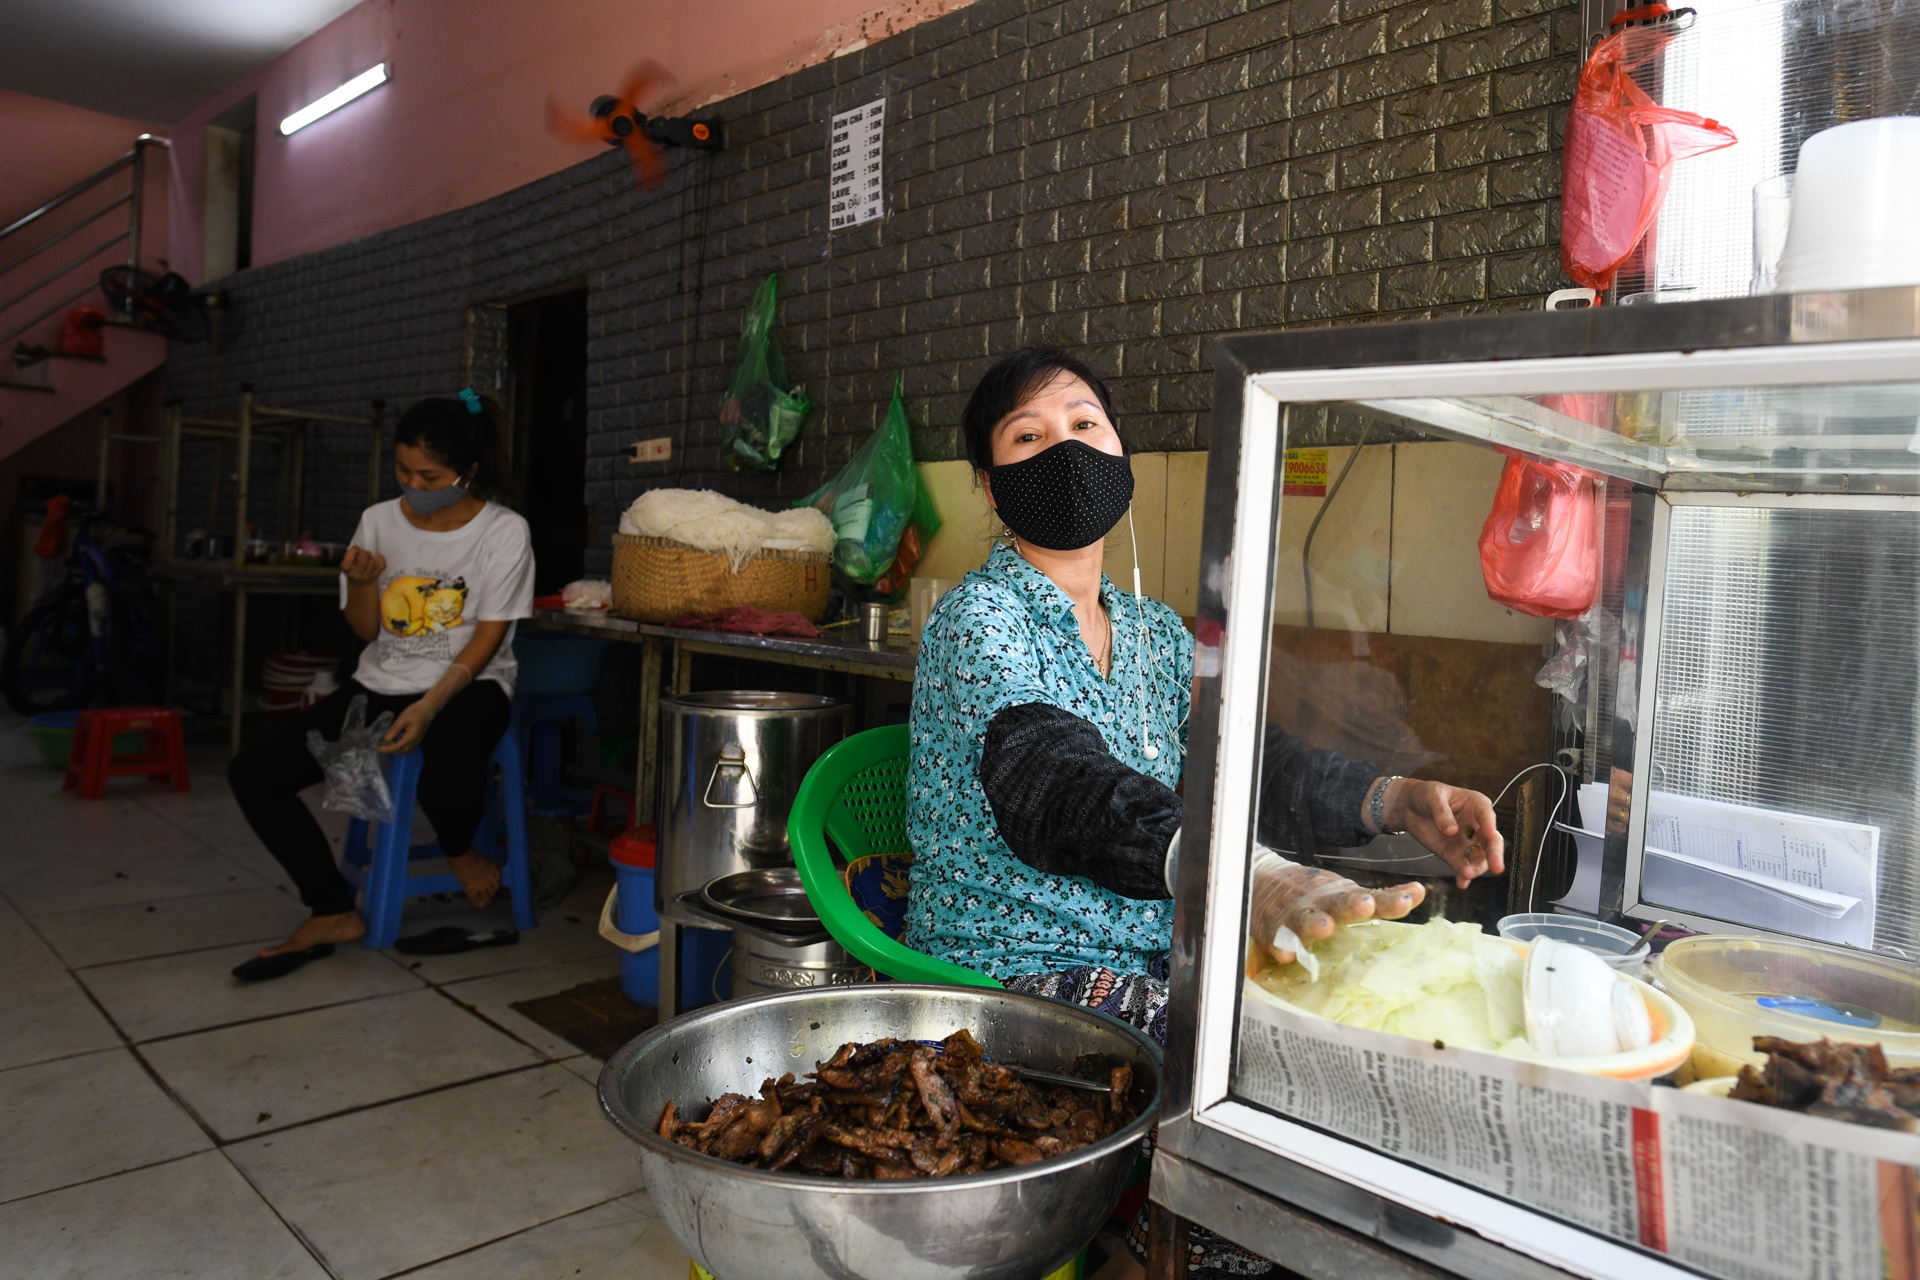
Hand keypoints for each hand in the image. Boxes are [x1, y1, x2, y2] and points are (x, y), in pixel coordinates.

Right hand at [341, 545, 385, 583]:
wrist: (360, 584)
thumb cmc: (352, 569)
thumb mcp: (346, 562)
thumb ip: (348, 554)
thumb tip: (356, 548)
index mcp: (347, 570)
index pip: (347, 564)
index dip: (351, 553)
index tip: (354, 550)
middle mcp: (357, 575)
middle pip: (363, 560)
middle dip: (363, 552)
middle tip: (362, 552)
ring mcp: (368, 576)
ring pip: (372, 563)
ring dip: (370, 556)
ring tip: (367, 555)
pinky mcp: (376, 575)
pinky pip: (382, 566)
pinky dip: (381, 558)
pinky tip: (376, 554)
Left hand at [378, 700, 432, 753]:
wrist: (428, 708)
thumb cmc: (415, 711)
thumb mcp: (402, 719)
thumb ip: (394, 730)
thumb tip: (386, 739)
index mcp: (411, 736)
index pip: (397, 747)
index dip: (387, 749)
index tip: (378, 748)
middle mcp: (415, 741)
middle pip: (401, 751)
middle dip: (391, 750)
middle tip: (381, 746)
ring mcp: (418, 741)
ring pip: (406, 751)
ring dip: (396, 750)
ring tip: (388, 744)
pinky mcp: (418, 739)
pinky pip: (409, 747)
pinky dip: (401, 747)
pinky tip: (396, 741)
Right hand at [1245, 850, 1424, 971]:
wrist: (1261, 878)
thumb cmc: (1315, 894)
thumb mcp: (1348, 892)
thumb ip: (1383, 898)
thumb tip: (1420, 892)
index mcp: (1342, 897)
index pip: (1372, 899)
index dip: (1389, 902)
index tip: (1407, 901)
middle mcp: (1321, 904)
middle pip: (1338, 904)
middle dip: (1352, 905)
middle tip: (1364, 905)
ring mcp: (1295, 916)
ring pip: (1305, 920)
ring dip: (1314, 924)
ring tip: (1324, 927)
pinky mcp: (1272, 929)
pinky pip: (1275, 939)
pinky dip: (1280, 945)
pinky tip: (1284, 954)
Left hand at [1386, 778, 1504, 889]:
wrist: (1409, 807)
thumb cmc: (1426, 795)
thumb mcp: (1433, 796)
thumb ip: (1442, 812)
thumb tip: (1452, 831)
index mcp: (1477, 806)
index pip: (1487, 817)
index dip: (1490, 827)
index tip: (1491, 836)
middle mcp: (1478, 826)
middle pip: (1490, 842)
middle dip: (1494, 855)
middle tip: (1496, 867)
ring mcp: (1467, 842)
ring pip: (1478, 858)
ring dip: (1476, 867)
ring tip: (1467, 874)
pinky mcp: (1454, 854)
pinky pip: (1462, 866)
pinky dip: (1463, 876)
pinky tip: (1462, 883)